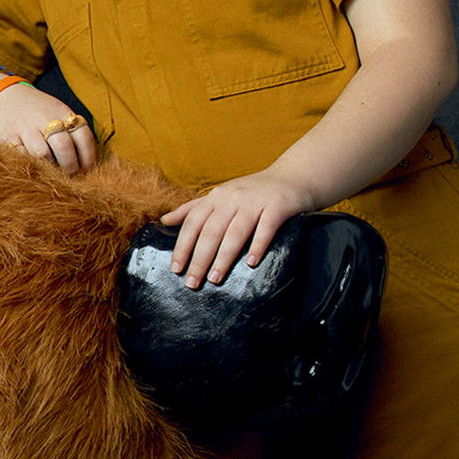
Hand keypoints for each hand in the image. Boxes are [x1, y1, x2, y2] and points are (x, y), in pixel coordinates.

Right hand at [0, 81, 100, 172]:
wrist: (2, 97)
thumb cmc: (36, 111)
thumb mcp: (57, 113)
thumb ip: (71, 132)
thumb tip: (87, 163)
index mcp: (62, 112)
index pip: (83, 136)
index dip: (88, 157)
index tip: (88, 170)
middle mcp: (45, 119)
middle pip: (64, 146)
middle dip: (70, 166)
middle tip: (71, 176)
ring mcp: (25, 128)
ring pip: (42, 154)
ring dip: (50, 169)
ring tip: (53, 175)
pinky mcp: (8, 138)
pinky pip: (22, 157)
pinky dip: (31, 165)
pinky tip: (35, 168)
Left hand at [161, 170, 320, 288]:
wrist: (294, 176)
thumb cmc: (253, 191)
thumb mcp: (221, 195)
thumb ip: (193, 208)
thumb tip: (164, 220)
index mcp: (216, 197)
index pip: (193, 223)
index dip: (183, 246)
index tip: (175, 269)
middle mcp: (233, 198)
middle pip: (211, 231)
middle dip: (199, 258)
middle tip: (192, 282)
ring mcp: (256, 202)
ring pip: (236, 232)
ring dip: (224, 257)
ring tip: (215, 279)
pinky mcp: (278, 206)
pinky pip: (266, 228)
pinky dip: (258, 244)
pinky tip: (251, 263)